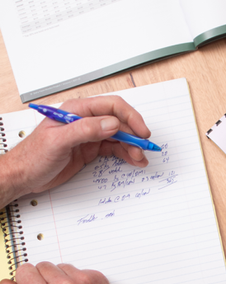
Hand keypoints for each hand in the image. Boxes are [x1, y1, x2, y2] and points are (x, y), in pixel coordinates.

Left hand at [0, 96, 150, 206]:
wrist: (23, 176)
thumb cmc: (33, 156)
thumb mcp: (58, 141)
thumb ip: (85, 130)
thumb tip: (111, 124)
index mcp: (78, 111)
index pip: (111, 106)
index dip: (129, 117)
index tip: (140, 131)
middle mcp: (86, 120)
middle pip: (119, 121)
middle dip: (134, 134)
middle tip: (144, 147)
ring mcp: (89, 135)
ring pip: (119, 136)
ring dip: (132, 146)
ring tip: (140, 158)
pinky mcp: (90, 149)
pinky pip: (113, 148)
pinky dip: (125, 154)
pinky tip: (134, 160)